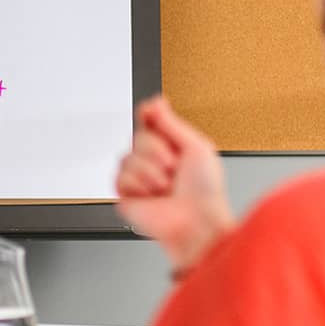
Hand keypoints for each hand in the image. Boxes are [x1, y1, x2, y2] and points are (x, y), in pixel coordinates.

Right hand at [116, 95, 233, 272]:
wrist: (196, 222)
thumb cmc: (205, 192)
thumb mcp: (196, 147)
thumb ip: (172, 123)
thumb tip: (155, 102)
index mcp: (172, 147)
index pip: (150, 121)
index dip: (147, 115)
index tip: (151, 112)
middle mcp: (154, 161)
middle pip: (137, 136)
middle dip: (155, 150)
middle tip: (172, 166)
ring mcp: (139, 178)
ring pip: (126, 156)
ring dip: (149, 171)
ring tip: (165, 185)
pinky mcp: (126, 195)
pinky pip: (120, 177)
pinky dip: (138, 185)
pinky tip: (152, 194)